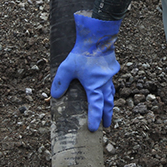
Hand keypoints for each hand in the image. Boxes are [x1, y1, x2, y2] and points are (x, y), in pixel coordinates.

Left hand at [51, 12, 120, 130]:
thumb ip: (60, 83)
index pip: (96, 106)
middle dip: (106, 115)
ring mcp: (109, 75)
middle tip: (107, 125)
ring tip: (108, 110)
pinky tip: (105, 88)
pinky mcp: (111, 68)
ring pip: (111, 93)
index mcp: (94, 86)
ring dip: (109, 103)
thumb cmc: (82, 52)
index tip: (94, 129)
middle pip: (108, 103)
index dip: (95, 118)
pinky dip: (109, 89)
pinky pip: (110, 83)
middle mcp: (104, 83)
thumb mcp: (66, 68)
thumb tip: (55, 96)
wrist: (98, 36)